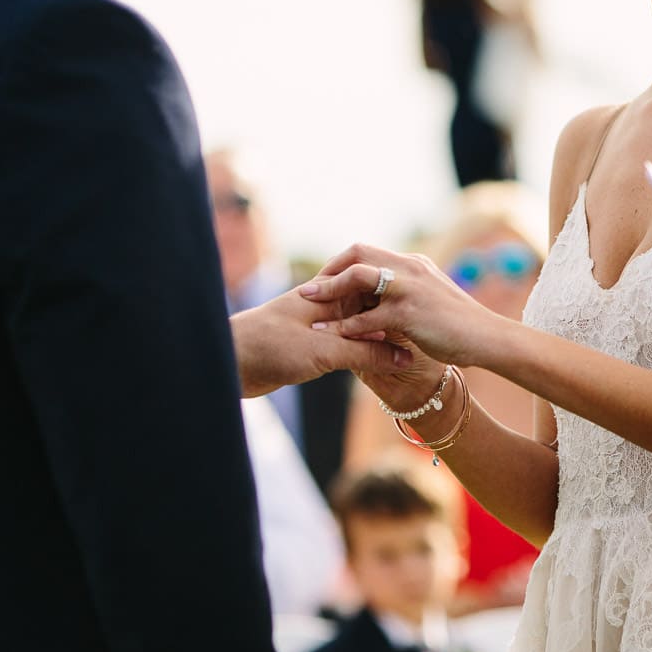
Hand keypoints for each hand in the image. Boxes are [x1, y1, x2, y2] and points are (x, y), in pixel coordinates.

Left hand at [231, 286, 412, 398]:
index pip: (371, 285)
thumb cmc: (272, 346)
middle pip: (369, 305)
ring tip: (407, 355)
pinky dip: (363, 353)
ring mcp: (319, 325)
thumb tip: (406, 360)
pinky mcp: (311, 347)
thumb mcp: (325, 351)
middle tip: (421, 337)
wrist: (227, 363)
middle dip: (392, 319)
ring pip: (360, 328)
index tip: (423, 317)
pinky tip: (380, 365)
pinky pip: (347, 345)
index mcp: (329, 293)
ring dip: (379, 340)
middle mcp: (326, 304)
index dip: (397, 298)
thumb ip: (367, 353)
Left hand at [300, 243, 505, 370]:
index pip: (368, 251)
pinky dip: (345, 325)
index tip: (324, 281)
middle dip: (329, 269)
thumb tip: (385, 302)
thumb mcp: (432, 299)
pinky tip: (330, 335)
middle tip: (309, 288)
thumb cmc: (461, 325)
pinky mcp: (410, 312)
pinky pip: (368, 316)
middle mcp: (410, 267)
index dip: (341, 264)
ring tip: (309, 302)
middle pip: (358, 253)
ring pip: (359, 278)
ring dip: (330, 289)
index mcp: (413, 263)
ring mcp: (410, 287)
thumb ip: (409, 294)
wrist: (489, 338)